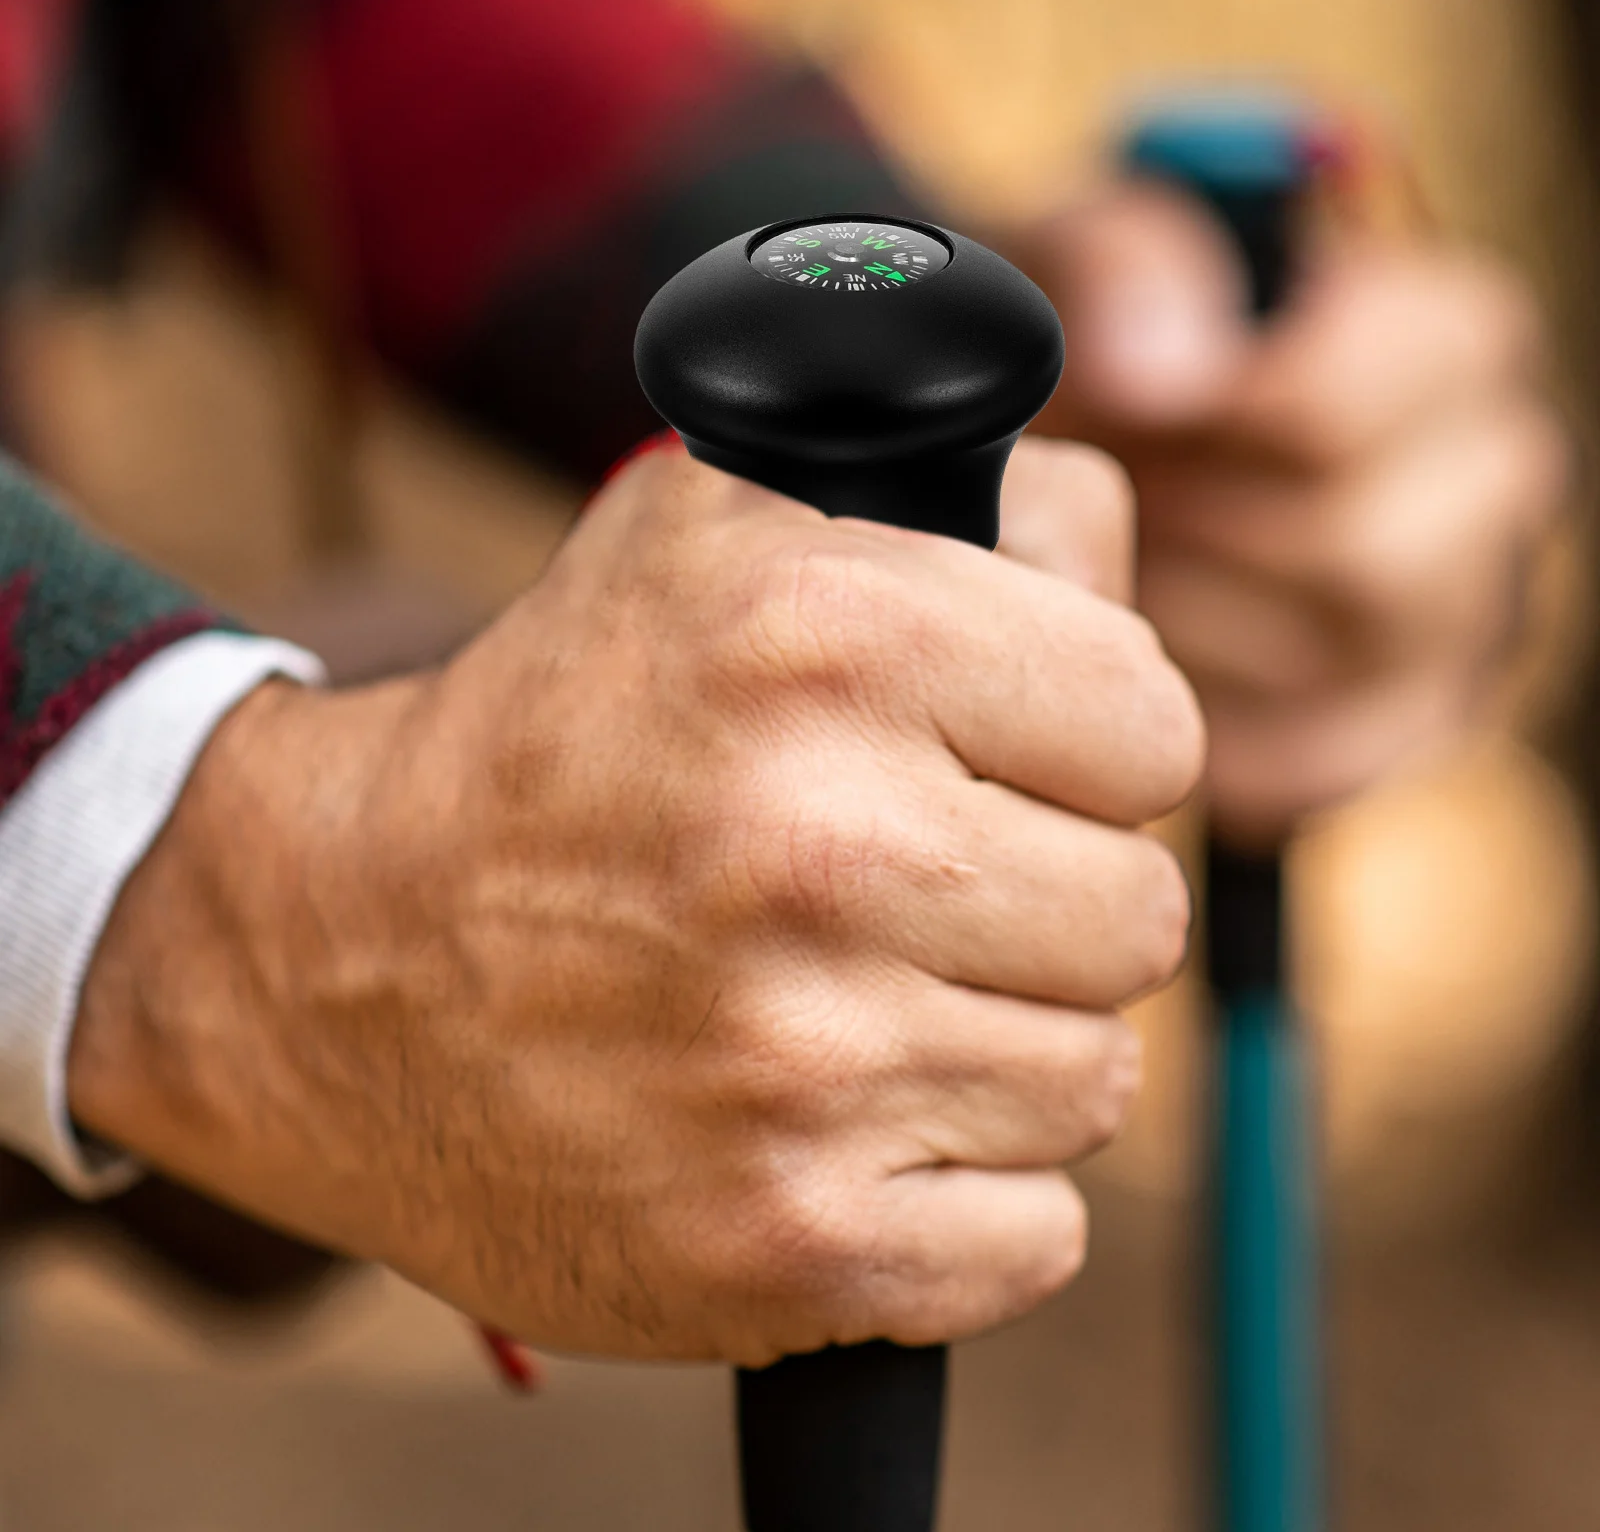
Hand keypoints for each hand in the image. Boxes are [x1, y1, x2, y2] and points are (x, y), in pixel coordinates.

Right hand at [70, 438, 1201, 1365]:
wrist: (336, 961)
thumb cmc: (555, 738)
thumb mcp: (712, 536)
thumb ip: (956, 505)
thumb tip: (1117, 553)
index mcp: (830, 643)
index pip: (1156, 728)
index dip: (1088, 749)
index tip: (1005, 767)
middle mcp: (822, 853)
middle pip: (1138, 916)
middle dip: (1049, 900)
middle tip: (920, 893)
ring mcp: (805, 1070)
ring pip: (1095, 1081)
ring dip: (1003, 1046)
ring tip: (861, 1004)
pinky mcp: (788, 1244)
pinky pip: (1033, 1236)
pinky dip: (967, 1194)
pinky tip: (853, 1124)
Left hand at [1026, 183, 1567, 844]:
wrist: (1100, 458)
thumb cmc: (1110, 352)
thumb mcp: (1093, 264)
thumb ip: (1128, 265)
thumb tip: (1166, 366)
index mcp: (1451, 342)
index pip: (1350, 411)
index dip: (1207, 429)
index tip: (1121, 410)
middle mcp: (1493, 480)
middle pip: (1356, 559)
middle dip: (1196, 538)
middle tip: (1114, 501)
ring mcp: (1461, 618)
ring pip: (1335, 664)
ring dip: (1193, 622)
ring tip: (1127, 562)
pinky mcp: (1398, 723)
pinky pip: (1312, 762)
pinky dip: (1210, 723)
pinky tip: (1156, 654)